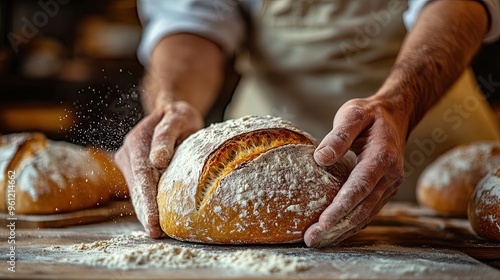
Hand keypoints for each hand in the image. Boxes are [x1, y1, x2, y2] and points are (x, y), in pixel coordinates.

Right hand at [115, 101, 203, 237]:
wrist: (170, 111)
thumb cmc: (179, 115)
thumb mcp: (178, 118)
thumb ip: (166, 136)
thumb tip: (157, 161)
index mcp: (137, 142)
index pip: (142, 175)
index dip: (147, 200)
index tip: (153, 220)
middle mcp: (128, 153)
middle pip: (136, 187)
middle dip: (145, 212)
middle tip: (156, 233)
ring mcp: (129, 162)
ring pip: (136, 191)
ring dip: (144, 211)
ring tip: (156, 231)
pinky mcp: (134, 169)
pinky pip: (140, 189)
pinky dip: (147, 204)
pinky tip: (155, 219)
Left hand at [304, 96, 406, 246]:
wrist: (395, 116)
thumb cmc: (370, 115)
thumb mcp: (354, 113)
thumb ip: (339, 135)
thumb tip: (321, 158)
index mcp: (382, 157)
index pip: (361, 187)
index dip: (342, 206)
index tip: (323, 222)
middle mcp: (390, 176)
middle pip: (362, 208)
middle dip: (337, 226)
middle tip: (311, 239)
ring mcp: (389, 186)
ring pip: (365, 215)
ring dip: (342, 231)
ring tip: (316, 241)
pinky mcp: (383, 191)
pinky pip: (367, 213)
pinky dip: (350, 225)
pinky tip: (332, 233)